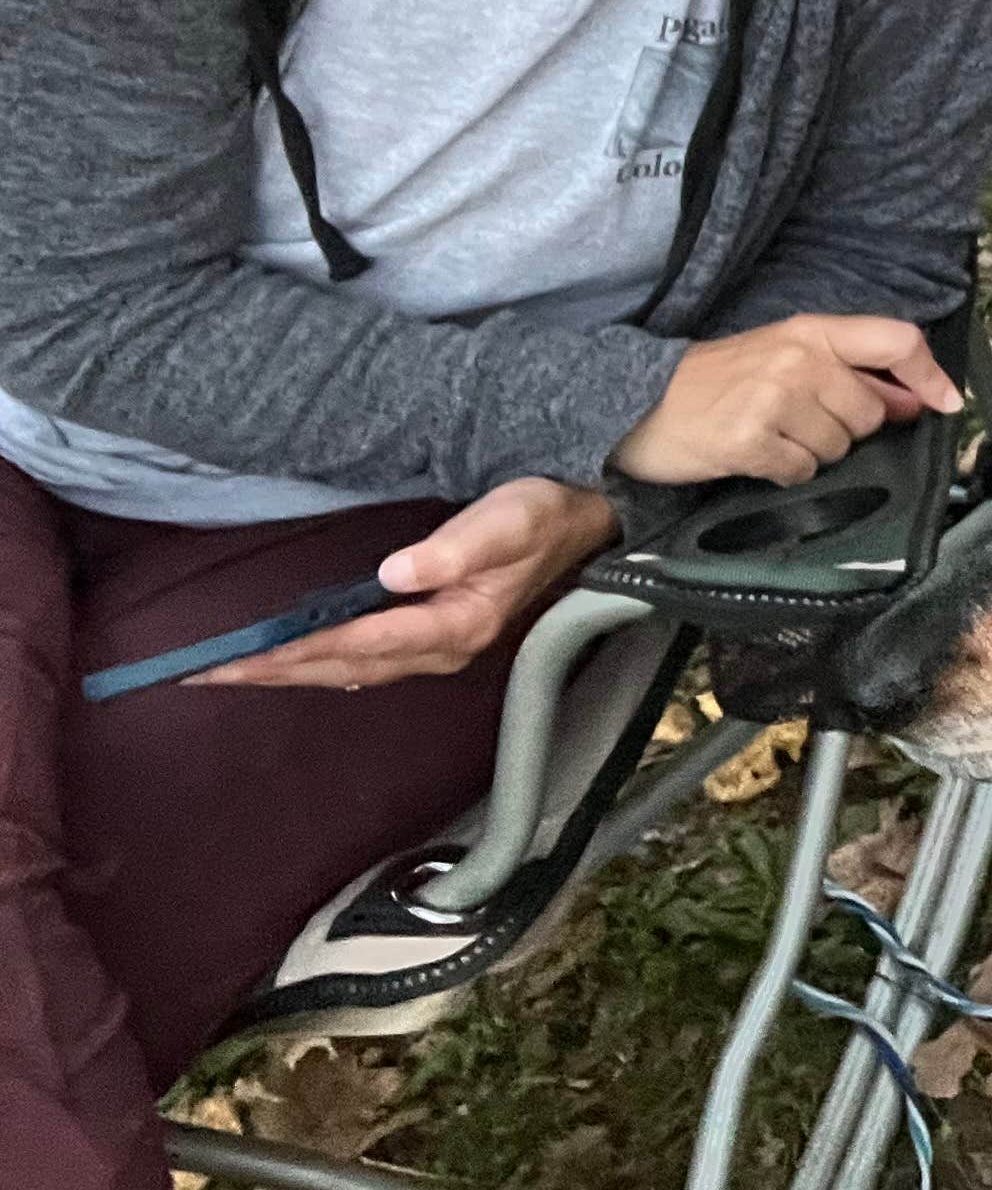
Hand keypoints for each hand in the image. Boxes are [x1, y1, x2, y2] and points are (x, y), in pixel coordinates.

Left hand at [196, 477, 617, 690]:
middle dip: (275, 673)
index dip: (294, 651)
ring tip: (236, 675)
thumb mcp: (507, 521)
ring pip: (351, 671)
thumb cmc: (543, 513)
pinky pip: (366, 662)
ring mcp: (441, 647)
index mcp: (455, 626)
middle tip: (207, 676)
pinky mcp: (437, 635)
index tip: (237, 659)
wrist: (585, 520)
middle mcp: (443, 648)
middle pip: (344, 669)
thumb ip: (454, 548)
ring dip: (293, 673)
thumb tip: (392, 573)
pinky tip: (300, 667)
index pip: (357, 644)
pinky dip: (323, 666)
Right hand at [614, 314, 956, 486]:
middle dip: (846, 428)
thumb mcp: (782, 357)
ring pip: (839, 447)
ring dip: (812, 452)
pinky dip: (783, 472)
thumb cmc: (715, 382)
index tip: (947, 402)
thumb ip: (848, 373)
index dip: (930, 374)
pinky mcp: (750, 440)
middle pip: (870, 413)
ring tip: (771, 434)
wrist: (637, 404)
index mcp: (811, 331)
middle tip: (799, 421)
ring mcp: (774, 399)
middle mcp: (798, 359)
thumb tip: (911, 399)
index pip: (896, 340)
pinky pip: (801, 471)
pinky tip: (754, 454)